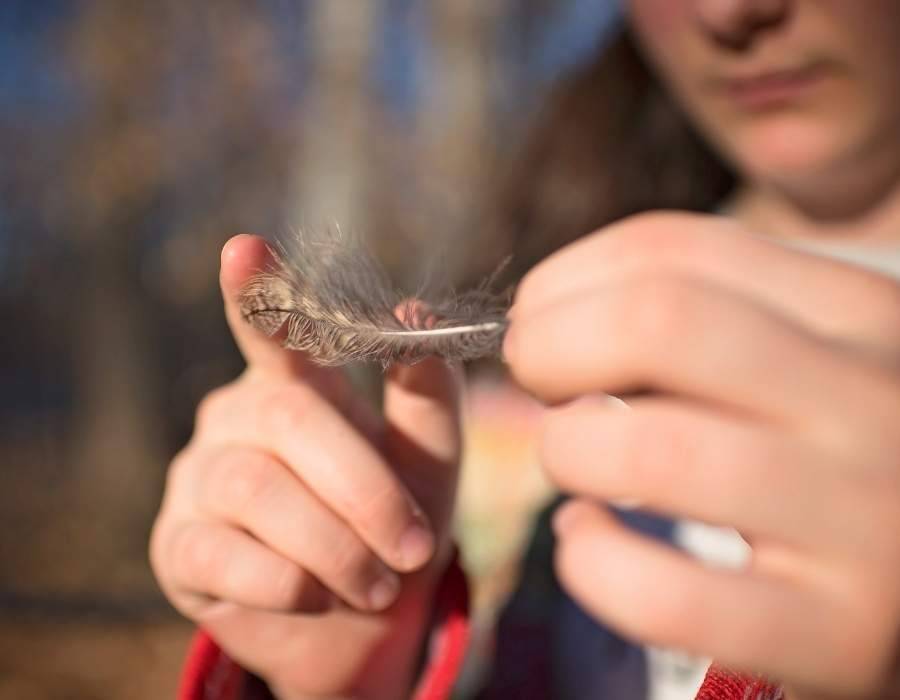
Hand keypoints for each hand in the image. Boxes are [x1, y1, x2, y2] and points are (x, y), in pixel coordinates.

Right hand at [150, 235, 462, 699]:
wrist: (359, 618)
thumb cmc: (392, 519)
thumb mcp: (428, 457)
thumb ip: (427, 391)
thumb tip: (415, 312)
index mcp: (295, 384)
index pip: (272, 326)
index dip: (258, 291)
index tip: (245, 248)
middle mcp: (237, 416)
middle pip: (290, 417)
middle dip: (363, 487)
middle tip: (414, 548)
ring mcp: (198, 478)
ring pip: (257, 488)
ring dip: (334, 545)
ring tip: (380, 585)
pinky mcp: (178, 546)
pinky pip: (220, 554)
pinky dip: (285, 581)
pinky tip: (317, 596)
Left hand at [503, 212, 899, 698]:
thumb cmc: (841, 449)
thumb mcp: (808, 354)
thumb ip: (707, 316)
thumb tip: (550, 316)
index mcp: (857, 312)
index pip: (669, 252)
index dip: (565, 281)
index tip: (536, 318)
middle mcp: (872, 399)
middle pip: (653, 323)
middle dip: (549, 345)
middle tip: (537, 379)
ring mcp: (865, 518)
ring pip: (649, 448)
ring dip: (566, 449)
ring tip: (574, 460)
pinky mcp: (839, 631)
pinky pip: (667, 593)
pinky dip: (591, 560)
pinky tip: (589, 542)